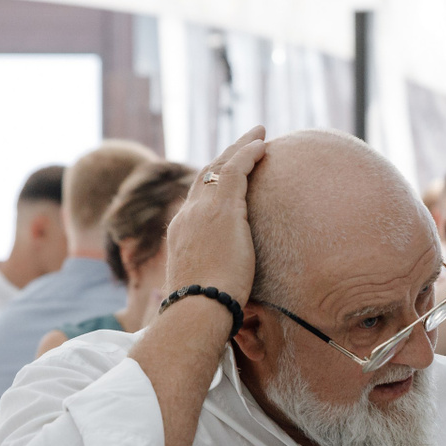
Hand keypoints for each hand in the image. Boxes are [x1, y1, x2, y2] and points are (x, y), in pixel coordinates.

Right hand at [166, 127, 264, 304]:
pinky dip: (248, 154)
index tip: (228, 177)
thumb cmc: (205, 311)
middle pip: (206, 177)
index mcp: (181, 235)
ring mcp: (202, 210)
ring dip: (240, 148)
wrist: (197, 310)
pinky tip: (263, 144)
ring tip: (259, 134)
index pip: (197, 201)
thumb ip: (215, 279)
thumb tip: (229, 294)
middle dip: (225, 158)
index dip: (213, 185)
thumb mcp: (207, 288)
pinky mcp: (222, 209)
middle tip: (243, 144)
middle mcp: (187, 216)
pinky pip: (236, 170)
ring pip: (220, 167)